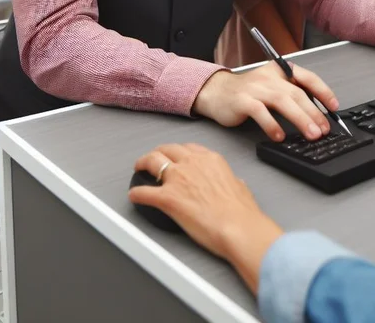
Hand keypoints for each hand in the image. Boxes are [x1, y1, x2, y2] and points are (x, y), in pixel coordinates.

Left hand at [129, 144, 281, 294]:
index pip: (188, 148)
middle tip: (152, 158)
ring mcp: (178, 179)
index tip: (175, 155)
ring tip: (139, 168)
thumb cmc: (241, 211)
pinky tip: (134, 196)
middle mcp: (192, 164)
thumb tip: (234, 183)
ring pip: (152, 161)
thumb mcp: (240, 187)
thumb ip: (232, 181)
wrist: (237, 226)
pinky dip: (136, 194)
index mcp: (211, 160)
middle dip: (158, 152)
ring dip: (143, 163)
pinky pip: (144, 192)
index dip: (178, 151)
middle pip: (168, 149)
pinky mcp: (167, 198)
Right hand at [193, 63, 338, 141]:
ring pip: (282, 101)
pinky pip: (260, 112)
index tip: (334, 107)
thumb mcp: (273, 87)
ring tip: (311, 134)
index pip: (307, 78)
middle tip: (324, 129)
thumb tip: (317, 115)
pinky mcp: (242, 101)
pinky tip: (280, 136)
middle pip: (297, 93)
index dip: (323, 92)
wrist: (216, 92)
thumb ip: (292, 95)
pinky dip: (271, 124)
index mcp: (281, 70)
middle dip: (314, 112)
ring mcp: (256, 87)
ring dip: (300, 119)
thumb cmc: (249, 92)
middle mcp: (270, 76)